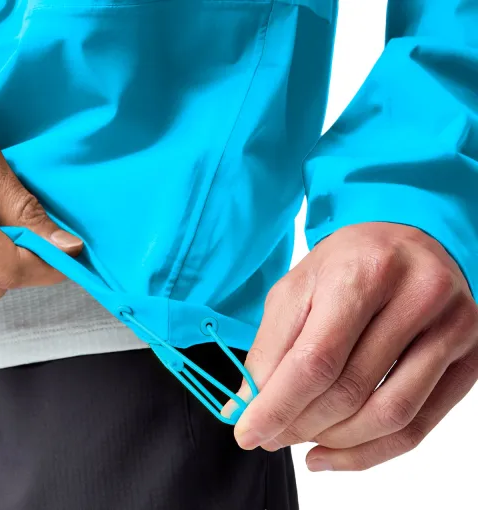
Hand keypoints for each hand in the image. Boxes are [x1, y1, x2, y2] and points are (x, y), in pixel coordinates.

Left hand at [228, 222, 477, 470]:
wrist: (411, 240)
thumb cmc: (347, 265)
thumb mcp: (297, 290)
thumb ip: (270, 349)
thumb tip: (244, 409)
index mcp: (364, 272)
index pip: (316, 359)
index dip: (278, 405)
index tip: (247, 432)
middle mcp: (418, 296)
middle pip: (351, 390)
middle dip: (301, 424)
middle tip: (271, 436)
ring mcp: (454, 329)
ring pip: (389, 415)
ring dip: (335, 441)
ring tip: (300, 441)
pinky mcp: (471, 358)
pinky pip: (419, 426)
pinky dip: (370, 451)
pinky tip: (333, 451)